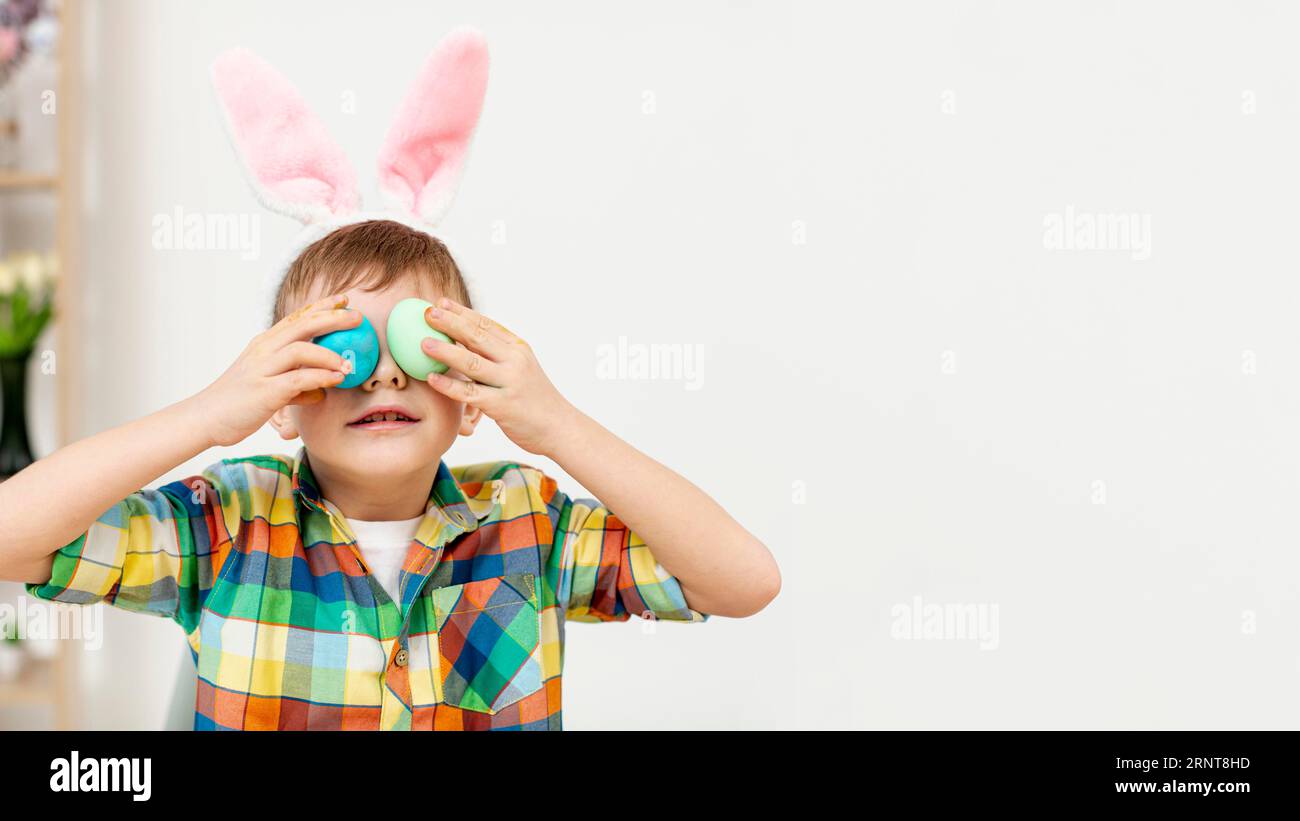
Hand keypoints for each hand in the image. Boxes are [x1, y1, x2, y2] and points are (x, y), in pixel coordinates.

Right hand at [195, 293, 359, 446]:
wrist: (205, 418)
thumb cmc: (238, 403)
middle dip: (333, 318)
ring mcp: (262, 369)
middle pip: (302, 325)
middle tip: (358, 318)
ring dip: (329, 353)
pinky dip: (320, 377)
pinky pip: (298, 379)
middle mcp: (263, 350)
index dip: (321, 306)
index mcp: (265, 344)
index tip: (344, 300)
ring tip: (349, 362)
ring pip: (300, 349)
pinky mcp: (264, 391)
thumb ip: (296, 385)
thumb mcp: (270, 387)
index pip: (296, 317)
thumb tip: (320, 390)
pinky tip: (337, 379)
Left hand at [421, 297, 580, 455]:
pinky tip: (433, 379)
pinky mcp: (502, 406)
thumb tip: (465, 340)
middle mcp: (515, 361)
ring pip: (472, 362)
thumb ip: (499, 355)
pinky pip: (470, 393)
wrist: (559, 426)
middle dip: (450, 323)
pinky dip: (450, 385)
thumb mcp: (522, 368)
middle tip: (427, 312)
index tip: (441, 302)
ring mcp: (509, 382)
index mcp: (518, 348)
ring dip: (446, 351)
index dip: (462, 313)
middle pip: (477, 337)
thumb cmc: (535, 399)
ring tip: (423, 343)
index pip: (486, 325)